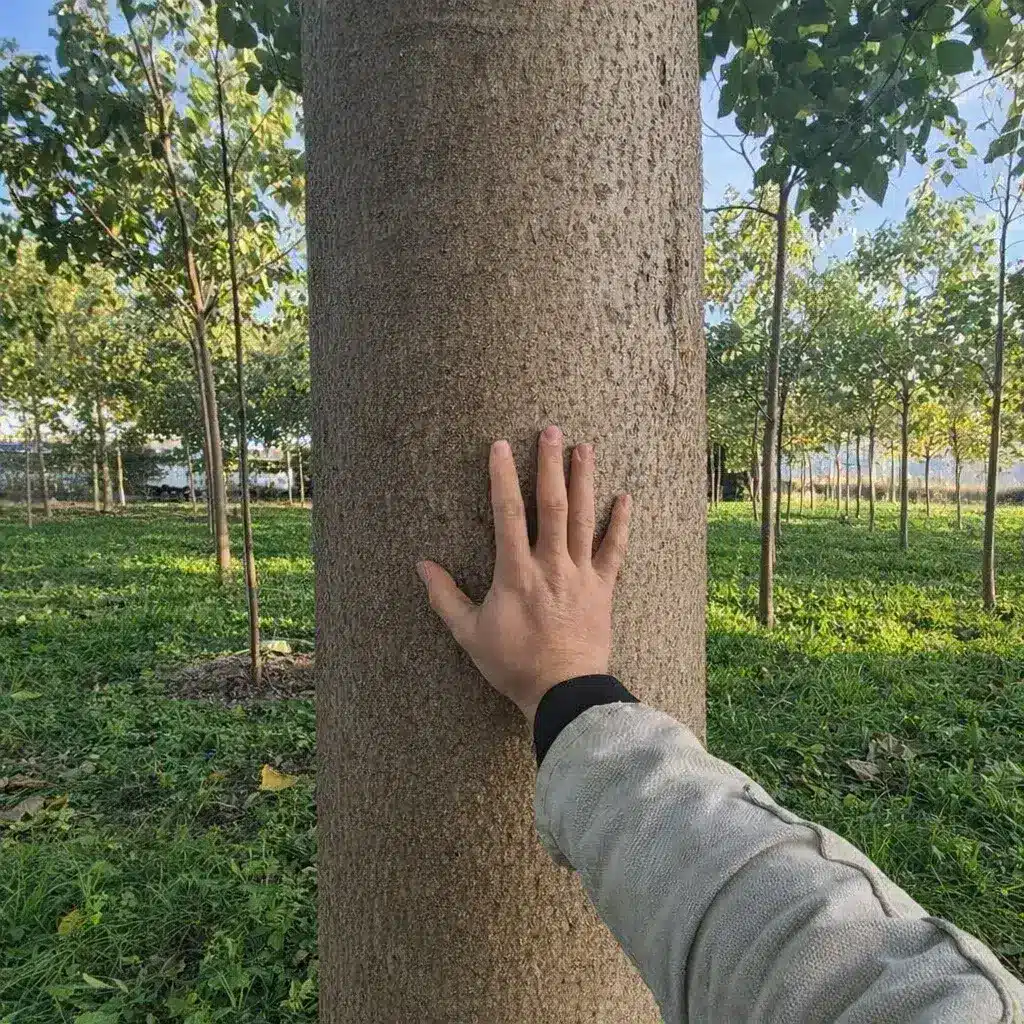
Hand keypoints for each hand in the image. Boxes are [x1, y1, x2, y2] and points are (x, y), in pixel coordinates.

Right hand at [416, 424, 631, 726]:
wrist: (563, 691)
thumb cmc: (513, 664)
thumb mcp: (469, 633)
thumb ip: (445, 597)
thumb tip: (421, 566)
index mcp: (516, 572)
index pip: (507, 513)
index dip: (502, 477)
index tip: (500, 447)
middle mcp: (551, 565)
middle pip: (552, 505)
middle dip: (550, 465)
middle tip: (552, 431)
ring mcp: (580, 575)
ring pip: (584, 519)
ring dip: (584, 481)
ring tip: (585, 448)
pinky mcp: (603, 589)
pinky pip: (614, 550)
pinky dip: (620, 524)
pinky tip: (625, 497)